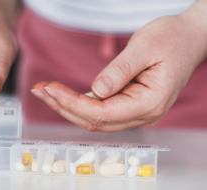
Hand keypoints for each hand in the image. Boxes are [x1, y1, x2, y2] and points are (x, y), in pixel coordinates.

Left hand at [31, 15, 206, 131]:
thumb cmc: (171, 39)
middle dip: (63, 106)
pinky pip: (100, 112)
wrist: (188, 40)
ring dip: (67, 106)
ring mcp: (136, 113)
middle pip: (95, 121)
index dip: (73, 103)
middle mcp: (143, 114)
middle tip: (38, 90)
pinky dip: (79, 103)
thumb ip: (120, 70)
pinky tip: (62, 94)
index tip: (50, 88)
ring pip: (95, 119)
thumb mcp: (145, 47)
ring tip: (43, 91)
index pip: (103, 113)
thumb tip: (97, 90)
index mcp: (150, 103)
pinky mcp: (129, 106)